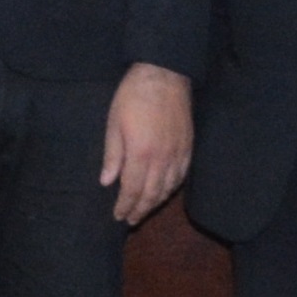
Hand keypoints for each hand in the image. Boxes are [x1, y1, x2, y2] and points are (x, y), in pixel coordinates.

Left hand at [99, 64, 192, 226]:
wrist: (164, 76)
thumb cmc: (132, 97)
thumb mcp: (114, 124)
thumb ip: (112, 155)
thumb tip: (107, 182)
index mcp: (141, 154)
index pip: (133, 190)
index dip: (125, 206)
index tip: (118, 216)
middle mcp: (162, 159)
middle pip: (152, 194)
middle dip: (140, 209)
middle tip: (130, 220)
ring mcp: (178, 154)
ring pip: (168, 188)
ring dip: (156, 203)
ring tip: (144, 210)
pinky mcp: (189, 147)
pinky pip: (182, 176)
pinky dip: (172, 189)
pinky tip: (165, 192)